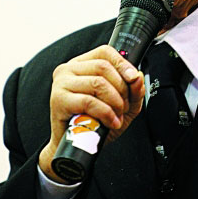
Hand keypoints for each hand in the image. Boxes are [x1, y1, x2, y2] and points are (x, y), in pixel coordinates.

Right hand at [39, 45, 144, 182]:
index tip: (133, 77)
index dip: (122, 63)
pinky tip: (111, 122)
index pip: (104, 52)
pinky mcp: (59, 100)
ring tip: (117, 115)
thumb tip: (138, 77)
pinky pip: (89, 101)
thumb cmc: (94, 123)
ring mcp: (62, 83)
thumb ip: (133, 90)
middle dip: (121, 88)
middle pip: (103, 67)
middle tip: (124, 106)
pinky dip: (105, 113)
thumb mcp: (121, 105)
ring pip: (98, 83)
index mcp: (82, 65)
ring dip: (115, 102)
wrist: (75, 146)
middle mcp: (69, 69)